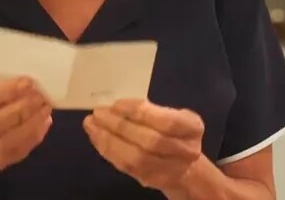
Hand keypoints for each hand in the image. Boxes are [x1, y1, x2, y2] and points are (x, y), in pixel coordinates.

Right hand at [0, 77, 51, 176]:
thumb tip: (29, 86)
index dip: (4, 92)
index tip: (28, 83)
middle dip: (20, 110)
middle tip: (40, 97)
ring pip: (4, 144)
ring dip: (30, 126)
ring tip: (45, 110)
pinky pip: (12, 155)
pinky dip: (31, 139)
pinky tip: (42, 124)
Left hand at [83, 99, 202, 191]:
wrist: (183, 164)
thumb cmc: (170, 129)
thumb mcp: (168, 113)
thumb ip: (148, 110)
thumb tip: (114, 103)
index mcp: (192, 126)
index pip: (165, 121)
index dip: (139, 112)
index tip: (115, 103)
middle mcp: (187, 151)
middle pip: (150, 141)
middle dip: (120, 125)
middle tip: (98, 113)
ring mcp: (171, 170)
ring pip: (136, 158)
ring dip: (109, 140)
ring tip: (92, 125)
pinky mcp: (153, 181)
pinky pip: (127, 167)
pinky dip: (109, 151)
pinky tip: (97, 138)